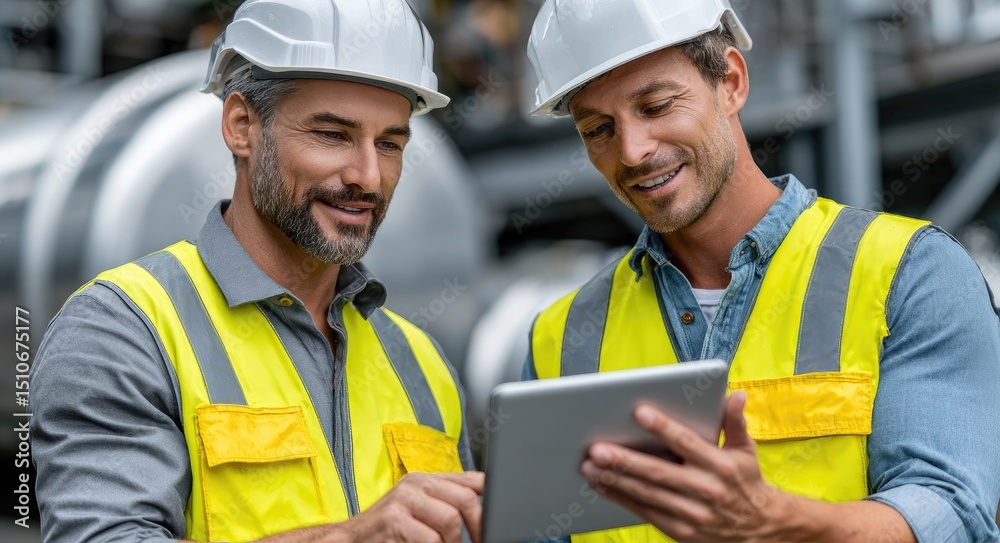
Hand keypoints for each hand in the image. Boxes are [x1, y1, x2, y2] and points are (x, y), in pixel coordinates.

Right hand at [343, 471, 484, 542]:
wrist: (349, 541)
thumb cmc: (388, 531)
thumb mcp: (417, 510)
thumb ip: (444, 504)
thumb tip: (484, 514)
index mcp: (425, 479)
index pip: (471, 480)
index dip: (491, 498)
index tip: (498, 521)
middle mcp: (415, 484)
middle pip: (465, 500)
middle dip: (478, 527)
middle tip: (479, 542)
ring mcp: (403, 501)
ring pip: (450, 521)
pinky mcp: (393, 521)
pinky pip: (430, 540)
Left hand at [580, 391, 784, 541]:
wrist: (761, 529)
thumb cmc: (745, 480)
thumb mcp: (746, 450)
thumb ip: (735, 422)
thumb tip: (736, 394)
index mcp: (720, 465)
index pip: (687, 442)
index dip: (664, 427)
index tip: (639, 412)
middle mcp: (706, 490)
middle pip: (658, 472)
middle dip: (625, 460)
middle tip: (596, 447)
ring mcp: (692, 514)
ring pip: (647, 494)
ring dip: (615, 480)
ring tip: (589, 466)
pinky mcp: (680, 531)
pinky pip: (645, 512)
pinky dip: (621, 498)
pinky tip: (601, 485)